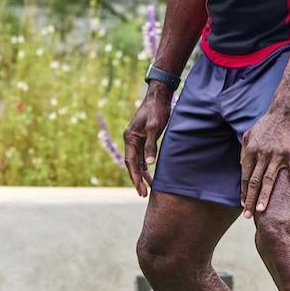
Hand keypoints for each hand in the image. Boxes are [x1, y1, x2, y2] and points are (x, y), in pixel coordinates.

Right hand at [122, 83, 173, 197]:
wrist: (159, 96)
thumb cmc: (156, 110)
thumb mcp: (154, 128)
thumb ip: (150, 145)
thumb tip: (149, 164)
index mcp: (130, 137)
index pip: (130, 162)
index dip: (135, 177)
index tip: (141, 190)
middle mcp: (131, 139)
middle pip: (132, 164)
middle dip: (137, 179)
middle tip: (143, 194)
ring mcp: (137, 139)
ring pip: (137, 161)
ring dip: (141, 174)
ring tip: (147, 188)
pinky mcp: (144, 137)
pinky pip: (142, 156)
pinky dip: (145, 166)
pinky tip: (150, 173)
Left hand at [239, 111, 289, 216]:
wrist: (284, 112)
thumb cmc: (266, 124)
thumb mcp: (249, 135)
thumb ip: (244, 151)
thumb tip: (241, 166)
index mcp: (250, 152)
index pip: (245, 176)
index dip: (244, 191)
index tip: (243, 204)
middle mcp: (261, 155)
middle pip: (254, 182)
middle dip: (250, 199)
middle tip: (247, 215)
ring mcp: (276, 156)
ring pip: (269, 180)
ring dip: (265, 197)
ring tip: (262, 211)